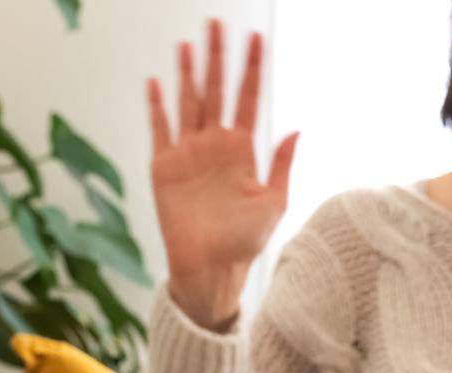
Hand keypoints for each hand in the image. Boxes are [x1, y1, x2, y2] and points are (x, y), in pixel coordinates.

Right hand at [148, 19, 298, 328]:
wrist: (211, 269)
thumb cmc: (245, 242)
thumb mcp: (273, 203)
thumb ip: (281, 165)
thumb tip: (295, 130)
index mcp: (241, 151)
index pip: (247, 100)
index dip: (252, 70)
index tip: (256, 39)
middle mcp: (214, 146)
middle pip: (215, 91)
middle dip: (218, 58)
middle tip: (217, 23)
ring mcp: (188, 153)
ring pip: (188, 103)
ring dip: (188, 74)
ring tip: (188, 44)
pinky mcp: (164, 167)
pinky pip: (160, 129)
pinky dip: (157, 106)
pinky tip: (156, 82)